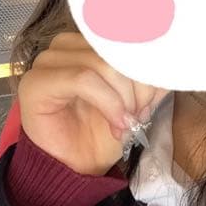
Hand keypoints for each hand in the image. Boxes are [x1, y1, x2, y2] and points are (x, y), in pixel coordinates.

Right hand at [17, 32, 166, 175]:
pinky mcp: (36, 81)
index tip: (153, 99)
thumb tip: (169, 61)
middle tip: (140, 114)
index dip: (146, 66)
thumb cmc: (102, 133)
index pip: (126, 37)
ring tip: (127, 122)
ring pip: (102, 63)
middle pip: (116, 49)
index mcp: (88, 43)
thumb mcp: (138, 99)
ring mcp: (47, 61)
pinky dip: (108, 103)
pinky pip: (83, 79)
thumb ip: (150, 76)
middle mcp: (65, 45)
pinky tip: (117, 124)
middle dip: (137, 86)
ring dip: (123, 98)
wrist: (78, 168)